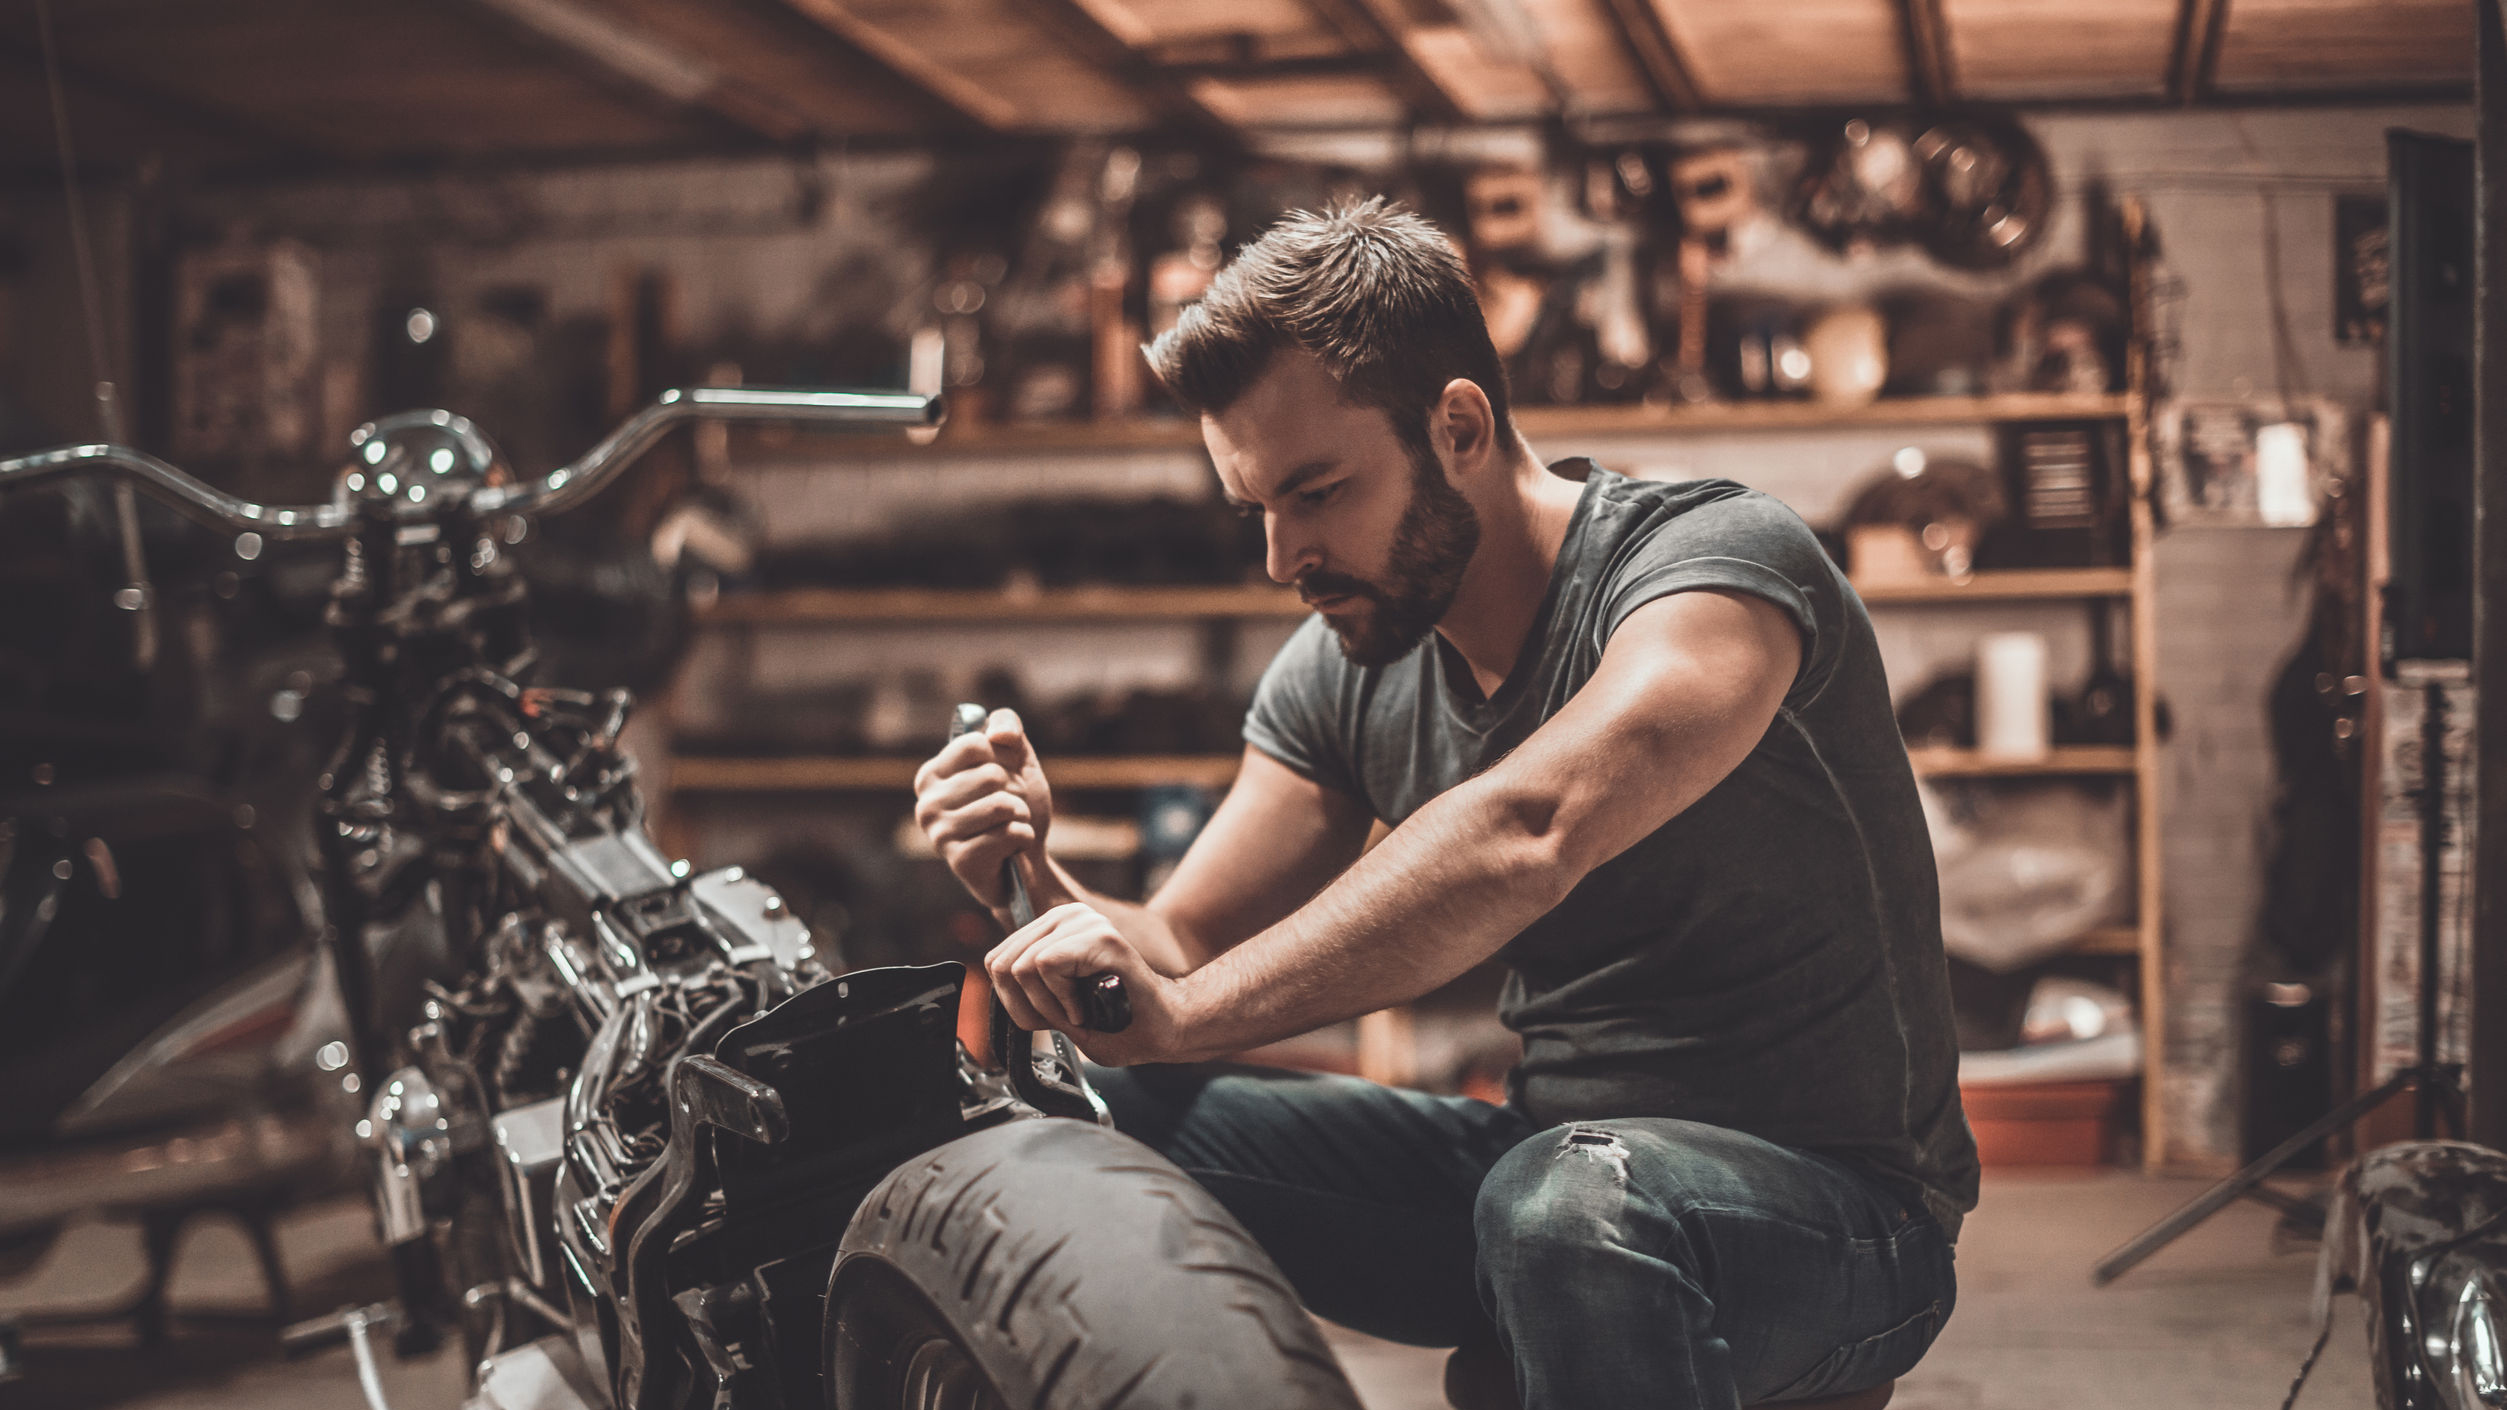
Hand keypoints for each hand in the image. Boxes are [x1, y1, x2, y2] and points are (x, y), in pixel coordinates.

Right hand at [914, 708, 1053, 911]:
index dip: (1004, 757)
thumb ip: (1007, 727)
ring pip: (1002, 805)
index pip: (975, 743)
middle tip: (1009, 809)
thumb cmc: (1016, 806)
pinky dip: (1024, 837)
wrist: (1028, 861)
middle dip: (1016, 791)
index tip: (1003, 775)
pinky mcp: (960, 861)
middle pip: (991, 775)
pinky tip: (1011, 849)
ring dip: (1021, 815)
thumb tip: (999, 735)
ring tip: (1010, 826)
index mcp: (932, 775)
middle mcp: (926, 804)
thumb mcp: (1017, 759)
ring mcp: (939, 835)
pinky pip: (1009, 833)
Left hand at [987, 902, 1184, 1066]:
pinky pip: (1046, 967)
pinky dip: (1063, 1000)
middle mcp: (1067, 916)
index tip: (1053, 1012)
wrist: (1162, 1029)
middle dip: (1029, 1006)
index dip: (1016, 1001)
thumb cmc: (1114, 1022)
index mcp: (1053, 928)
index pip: (996, 961)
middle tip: (1068, 1015)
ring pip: (1022, 968)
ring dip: (1049, 1006)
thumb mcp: (1052, 1003)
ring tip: (1082, 1009)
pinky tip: (1088, 1006)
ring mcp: (1084, 922)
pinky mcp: (1099, 935)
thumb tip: (994, 970)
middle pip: (1002, 965)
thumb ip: (1023, 985)